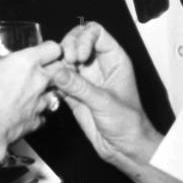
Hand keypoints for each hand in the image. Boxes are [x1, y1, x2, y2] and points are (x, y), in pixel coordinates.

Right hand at [0, 42, 61, 176]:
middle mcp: (39, 80)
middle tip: (43, 71)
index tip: (44, 52)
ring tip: (32, 93)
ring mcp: (40, 102)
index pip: (54, 48)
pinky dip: (37, 114)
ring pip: (56, 93)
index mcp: (27, 62)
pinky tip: (26, 112)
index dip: (50, 49)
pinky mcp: (37, 120)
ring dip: (47, 92)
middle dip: (55, 70)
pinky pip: (43, 115)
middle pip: (62, 69)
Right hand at [49, 22, 158, 166]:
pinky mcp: (75, 93)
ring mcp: (86, 79)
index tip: (78, 55)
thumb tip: (59, 72)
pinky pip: (59, 78)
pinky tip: (53, 86)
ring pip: (66, 58)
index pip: (96, 33)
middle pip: (77, 40)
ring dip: (58, 64)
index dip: (83, 38)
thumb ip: (81, 87)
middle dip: (67, 47)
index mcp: (114, 60)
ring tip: (57, 76)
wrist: (125, 149)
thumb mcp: (106, 103)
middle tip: (65, 62)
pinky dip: (53, 79)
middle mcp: (99, 66)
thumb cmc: (130, 125)